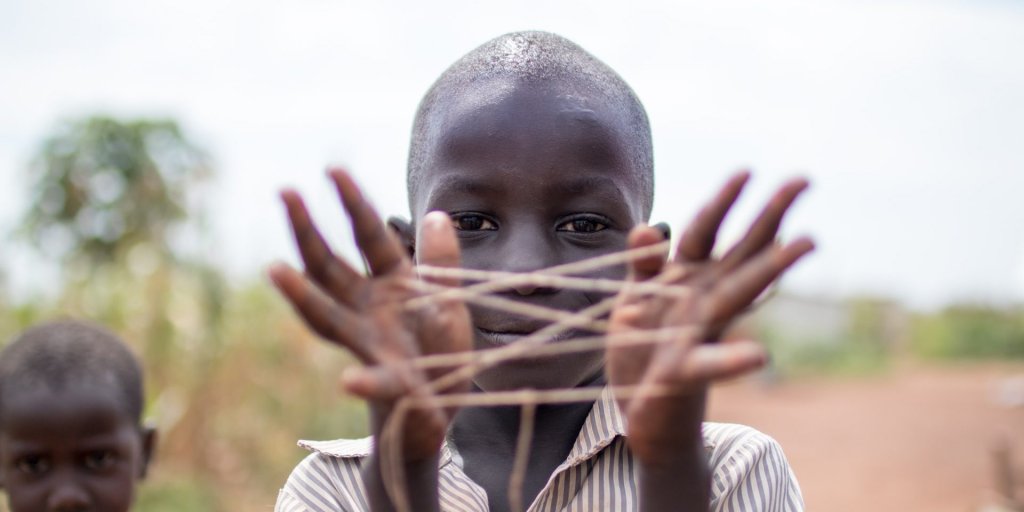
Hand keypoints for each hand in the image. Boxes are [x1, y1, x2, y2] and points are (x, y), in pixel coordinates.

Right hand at [269, 169, 471, 462]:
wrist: (441, 400)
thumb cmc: (438, 342)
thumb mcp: (447, 296)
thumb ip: (440, 260)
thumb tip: (437, 214)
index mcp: (389, 282)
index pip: (367, 235)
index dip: (353, 202)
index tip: (332, 168)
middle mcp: (367, 308)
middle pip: (330, 267)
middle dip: (308, 231)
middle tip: (286, 192)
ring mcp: (371, 345)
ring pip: (329, 318)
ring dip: (302, 296)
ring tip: (274, 269)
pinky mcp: (390, 383)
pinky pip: (375, 382)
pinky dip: (363, 383)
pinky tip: (349, 382)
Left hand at [607, 172, 813, 467]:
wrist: (643, 414)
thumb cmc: (642, 350)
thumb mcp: (633, 299)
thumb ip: (643, 265)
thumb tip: (648, 226)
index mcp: (686, 279)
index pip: (706, 231)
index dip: (722, 202)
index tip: (748, 171)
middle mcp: (702, 300)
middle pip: (740, 250)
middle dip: (769, 214)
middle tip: (804, 180)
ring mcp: (699, 333)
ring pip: (738, 294)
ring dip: (771, 267)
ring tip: (806, 242)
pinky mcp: (684, 372)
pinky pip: (709, 363)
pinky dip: (732, 359)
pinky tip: (760, 355)